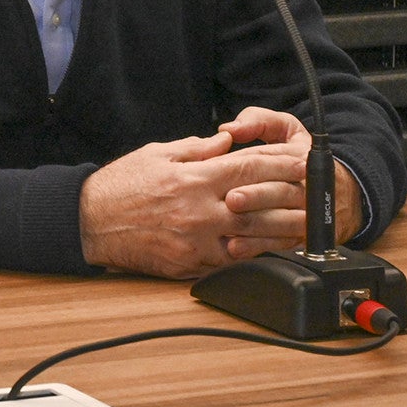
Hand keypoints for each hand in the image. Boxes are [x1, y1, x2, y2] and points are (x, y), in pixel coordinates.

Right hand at [78, 132, 308, 278]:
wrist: (89, 222)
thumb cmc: (119, 186)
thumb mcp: (156, 154)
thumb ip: (195, 149)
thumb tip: (226, 142)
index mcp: (192, 179)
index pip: (249, 168)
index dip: (281, 163)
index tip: (304, 160)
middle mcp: (199, 211)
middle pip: (260, 206)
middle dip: (292, 199)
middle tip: (317, 196)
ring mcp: (196, 241)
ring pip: (253, 240)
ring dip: (282, 233)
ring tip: (306, 228)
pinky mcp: (190, 264)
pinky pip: (231, 263)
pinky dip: (254, 256)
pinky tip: (271, 252)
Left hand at [216, 106, 365, 248]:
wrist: (342, 193)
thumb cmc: (298, 158)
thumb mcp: (286, 129)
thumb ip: (258, 120)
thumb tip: (231, 128)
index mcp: (300, 156)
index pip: (275, 160)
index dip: (253, 167)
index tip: (230, 172)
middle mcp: (307, 186)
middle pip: (282, 192)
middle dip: (256, 197)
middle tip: (231, 200)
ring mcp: (308, 214)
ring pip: (285, 222)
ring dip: (257, 227)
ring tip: (231, 231)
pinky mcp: (305, 237)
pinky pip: (285, 244)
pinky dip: (261, 247)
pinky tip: (238, 249)